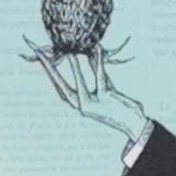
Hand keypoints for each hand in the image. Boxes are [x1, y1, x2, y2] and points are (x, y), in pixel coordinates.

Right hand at [26, 42, 151, 146]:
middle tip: (40, 55)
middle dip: (50, 70)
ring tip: (70, 53)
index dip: (49, 72)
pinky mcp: (105, 98)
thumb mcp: (106, 88)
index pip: (60, 86)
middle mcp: (81, 106)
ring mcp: (93, 104)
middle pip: (61, 86)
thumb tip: (91, 55)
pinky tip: (96, 51)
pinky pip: (100, 78)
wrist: (135, 124)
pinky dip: (97, 63)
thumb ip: (98, 73)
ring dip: (74, 68)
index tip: (41, 58)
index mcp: (79, 104)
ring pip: (80, 83)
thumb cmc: (120, 106)